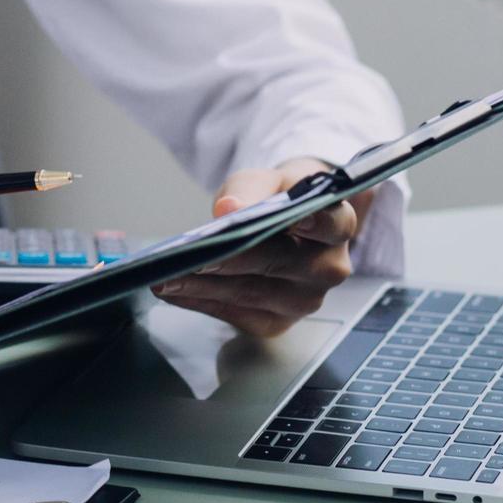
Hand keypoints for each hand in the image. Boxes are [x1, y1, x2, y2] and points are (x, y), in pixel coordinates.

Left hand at [152, 158, 370, 336]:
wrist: (283, 227)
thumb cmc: (277, 199)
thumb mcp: (266, 180)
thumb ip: (250, 189)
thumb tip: (229, 209)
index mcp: (337, 225)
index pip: (333, 223)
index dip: (316, 222)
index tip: (294, 220)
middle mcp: (328, 267)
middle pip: (279, 263)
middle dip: (230, 259)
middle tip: (189, 257)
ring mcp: (305, 300)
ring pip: (252, 293)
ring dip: (204, 287)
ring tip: (165, 277)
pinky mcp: (278, 322)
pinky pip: (236, 315)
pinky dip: (201, 302)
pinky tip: (175, 292)